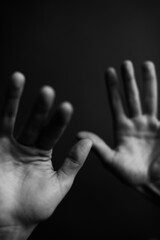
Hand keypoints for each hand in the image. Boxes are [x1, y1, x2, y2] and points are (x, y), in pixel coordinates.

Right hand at [0, 72, 91, 239]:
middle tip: (47, 90)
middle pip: (34, 123)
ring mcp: (9, 145)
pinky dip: (3, 109)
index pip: (53, 133)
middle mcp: (26, 146)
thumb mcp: (59, 185)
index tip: (67, 106)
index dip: (59, 121)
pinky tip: (6, 90)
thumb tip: (87, 142)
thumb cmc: (35, 208)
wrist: (11, 223)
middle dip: (40, 108)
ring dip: (15, 98)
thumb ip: (73, 163)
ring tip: (19, 77)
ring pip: (13, 118)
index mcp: (42, 154)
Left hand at [78, 61, 159, 204]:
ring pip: (149, 98)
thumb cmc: (131, 175)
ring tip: (145, 64)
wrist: (153, 183)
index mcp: (122, 129)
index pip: (116, 103)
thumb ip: (98, 147)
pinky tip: (159, 83)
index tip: (109, 71)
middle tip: (125, 63)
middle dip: (129, 80)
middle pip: (132, 97)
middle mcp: (136, 123)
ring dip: (147, 82)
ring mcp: (151, 125)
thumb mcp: (112, 161)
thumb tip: (77, 134)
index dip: (112, 88)